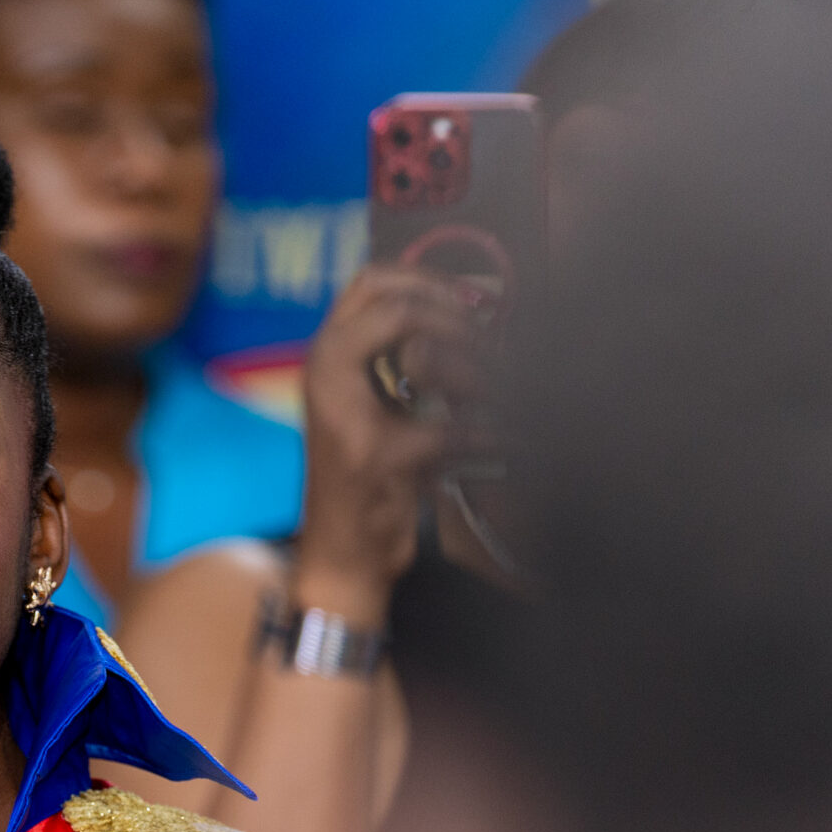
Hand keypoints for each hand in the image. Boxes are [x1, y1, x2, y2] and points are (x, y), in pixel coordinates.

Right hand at [292, 262, 498, 615]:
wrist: (341, 551)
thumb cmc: (365, 477)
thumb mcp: (372, 404)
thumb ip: (394, 356)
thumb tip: (462, 307)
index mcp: (325, 355)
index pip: (371, 279)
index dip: (430, 279)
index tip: (474, 302)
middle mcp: (323, 373)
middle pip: (391, 299)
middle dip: (451, 310)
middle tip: (486, 336)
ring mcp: (345, 413)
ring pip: (421, 351)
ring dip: (476, 367)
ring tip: (503, 386)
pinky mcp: (375, 456)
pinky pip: (449, 429)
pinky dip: (487, 436)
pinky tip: (509, 443)